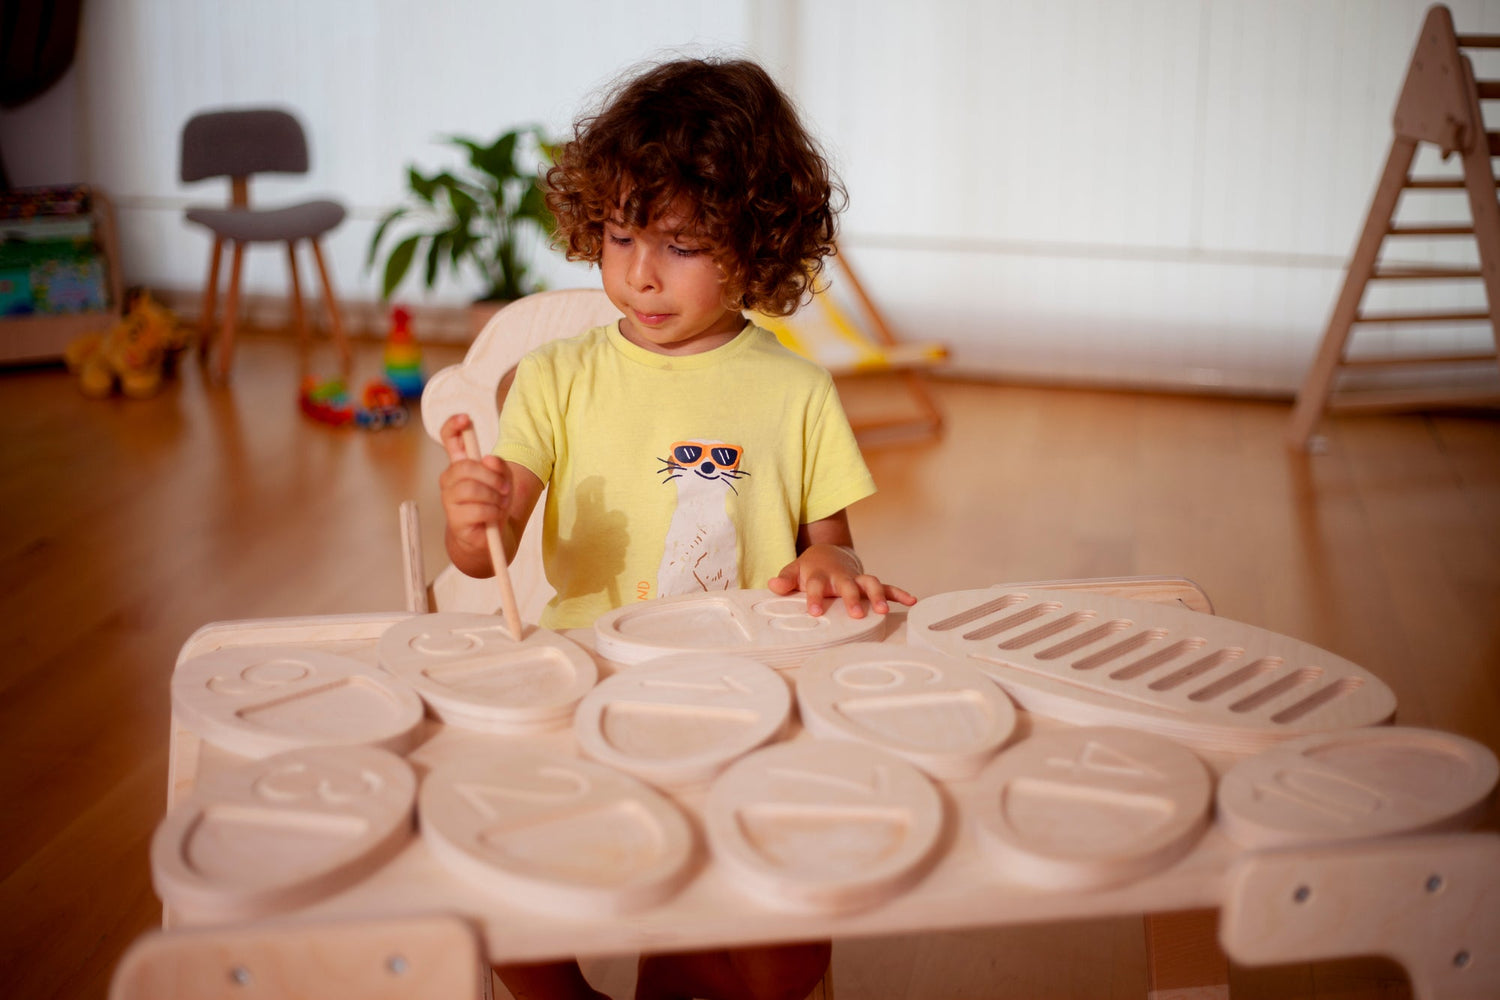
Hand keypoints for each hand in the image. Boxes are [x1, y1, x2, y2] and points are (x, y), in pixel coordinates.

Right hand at [438, 413, 510, 576]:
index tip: (467, 419)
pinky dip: (493, 513)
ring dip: (494, 497)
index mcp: (461, 465)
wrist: (490, 540)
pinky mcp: (455, 521)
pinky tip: (494, 518)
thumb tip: (489, 460)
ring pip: (472, 489)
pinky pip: (478, 510)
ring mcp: (449, 500)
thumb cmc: (494, 505)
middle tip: (504, 489)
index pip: (451, 438)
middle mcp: (450, 480)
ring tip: (499, 505)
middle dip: (492, 477)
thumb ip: (500, 468)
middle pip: (466, 466)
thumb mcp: (504, 482)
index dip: (455, 426)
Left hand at [768, 544, 917, 617]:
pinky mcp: (868, 583)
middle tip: (856, 613)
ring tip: (883, 611)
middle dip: (852, 598)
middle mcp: (840, 576)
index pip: (815, 585)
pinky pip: (886, 587)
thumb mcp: (793, 570)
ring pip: (870, 583)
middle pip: (847, 585)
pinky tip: (911, 601)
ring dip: (877, 596)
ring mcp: (856, 578)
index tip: (813, 612)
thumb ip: (785, 579)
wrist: (828, 553)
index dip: (814, 597)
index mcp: (819, 574)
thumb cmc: (809, 568)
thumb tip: (773, 585)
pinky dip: (898, 593)